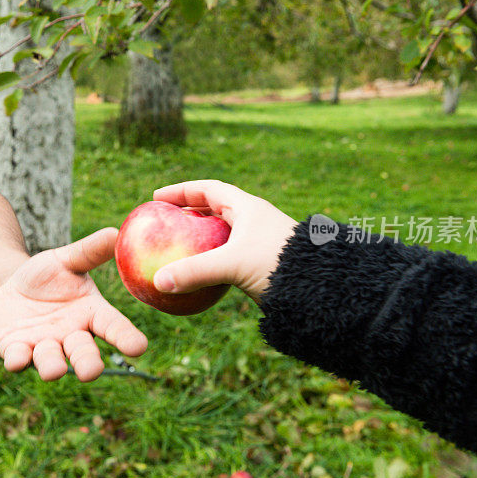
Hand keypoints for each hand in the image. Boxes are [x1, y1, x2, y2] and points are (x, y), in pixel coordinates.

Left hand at [0, 228, 147, 381]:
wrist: (9, 289)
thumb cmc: (46, 276)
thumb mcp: (67, 259)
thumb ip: (92, 250)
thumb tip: (118, 231)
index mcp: (91, 314)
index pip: (113, 327)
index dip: (126, 338)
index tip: (139, 347)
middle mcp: (71, 336)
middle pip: (84, 355)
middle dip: (87, 364)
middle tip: (90, 371)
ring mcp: (44, 347)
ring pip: (52, 363)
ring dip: (53, 366)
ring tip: (54, 369)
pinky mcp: (17, 351)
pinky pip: (18, 360)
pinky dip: (18, 361)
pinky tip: (17, 360)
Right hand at [151, 180, 297, 302]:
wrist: (320, 288)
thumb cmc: (278, 265)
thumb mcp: (232, 265)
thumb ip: (194, 272)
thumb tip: (158, 282)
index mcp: (248, 208)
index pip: (208, 189)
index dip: (181, 191)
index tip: (157, 196)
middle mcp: (253, 221)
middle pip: (214, 209)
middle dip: (188, 212)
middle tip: (164, 220)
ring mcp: (257, 242)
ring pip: (221, 235)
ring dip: (199, 238)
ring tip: (176, 247)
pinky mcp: (260, 263)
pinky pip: (227, 257)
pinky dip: (209, 262)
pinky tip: (196, 278)